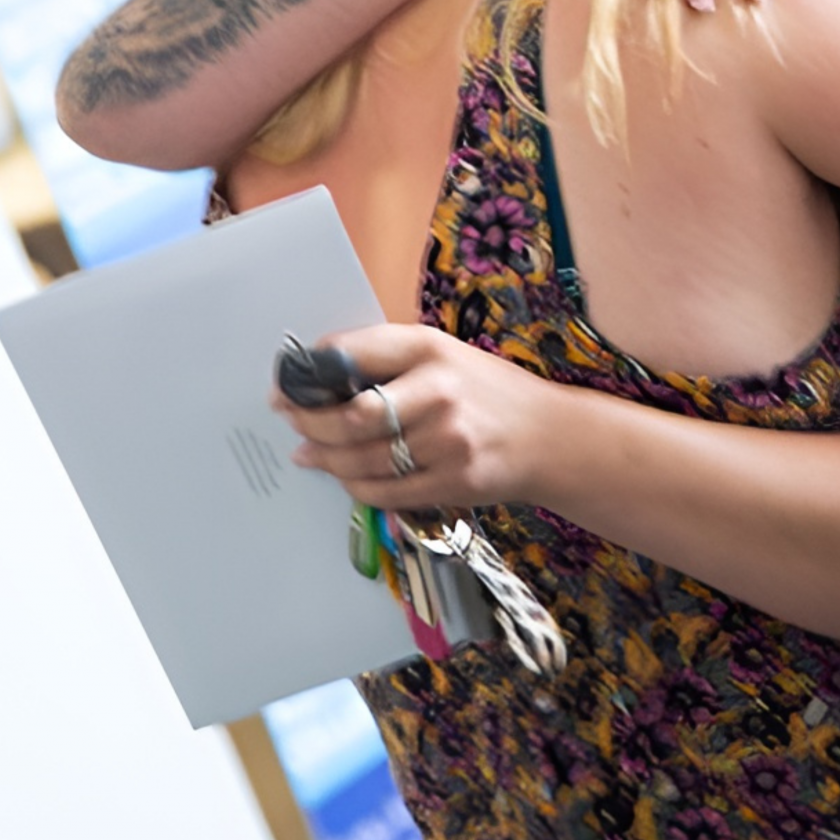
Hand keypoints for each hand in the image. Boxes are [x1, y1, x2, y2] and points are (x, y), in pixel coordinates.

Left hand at [279, 325, 565, 510]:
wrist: (551, 437)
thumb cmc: (487, 391)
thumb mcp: (443, 356)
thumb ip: (388, 361)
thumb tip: (319, 381)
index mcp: (430, 348)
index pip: (354, 354)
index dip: (310, 372)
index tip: (288, 384)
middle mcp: (438, 391)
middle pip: (350, 416)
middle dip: (309, 423)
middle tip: (291, 423)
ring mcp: (447, 441)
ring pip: (362, 460)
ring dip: (325, 459)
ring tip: (309, 454)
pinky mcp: (453, 481)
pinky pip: (385, 492)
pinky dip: (356, 486)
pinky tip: (346, 476)